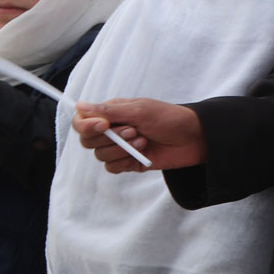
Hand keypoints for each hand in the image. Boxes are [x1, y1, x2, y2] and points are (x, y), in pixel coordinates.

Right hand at [73, 98, 203, 174]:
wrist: (194, 139)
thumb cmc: (169, 118)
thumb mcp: (139, 110)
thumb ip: (109, 111)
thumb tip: (79, 105)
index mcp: (110, 113)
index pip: (81, 120)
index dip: (86, 125)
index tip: (103, 126)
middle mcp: (111, 130)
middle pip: (87, 140)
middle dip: (109, 139)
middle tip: (133, 131)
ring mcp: (119, 147)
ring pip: (100, 155)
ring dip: (121, 150)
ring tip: (143, 141)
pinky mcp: (128, 162)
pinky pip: (112, 167)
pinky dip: (125, 162)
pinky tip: (142, 154)